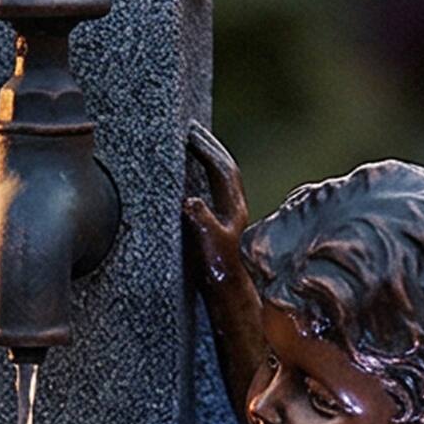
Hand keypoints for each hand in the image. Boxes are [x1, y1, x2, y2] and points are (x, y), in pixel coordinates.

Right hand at [184, 126, 250, 289]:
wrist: (227, 292)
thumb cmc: (217, 270)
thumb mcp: (206, 244)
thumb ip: (200, 221)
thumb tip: (190, 200)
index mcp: (233, 207)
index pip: (221, 169)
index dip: (206, 150)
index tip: (189, 134)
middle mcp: (234, 207)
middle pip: (224, 168)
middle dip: (209, 147)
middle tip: (192, 131)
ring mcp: (229, 214)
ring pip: (221, 178)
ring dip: (208, 159)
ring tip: (193, 145)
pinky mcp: (221, 223)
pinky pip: (213, 189)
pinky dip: (204, 176)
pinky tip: (191, 176)